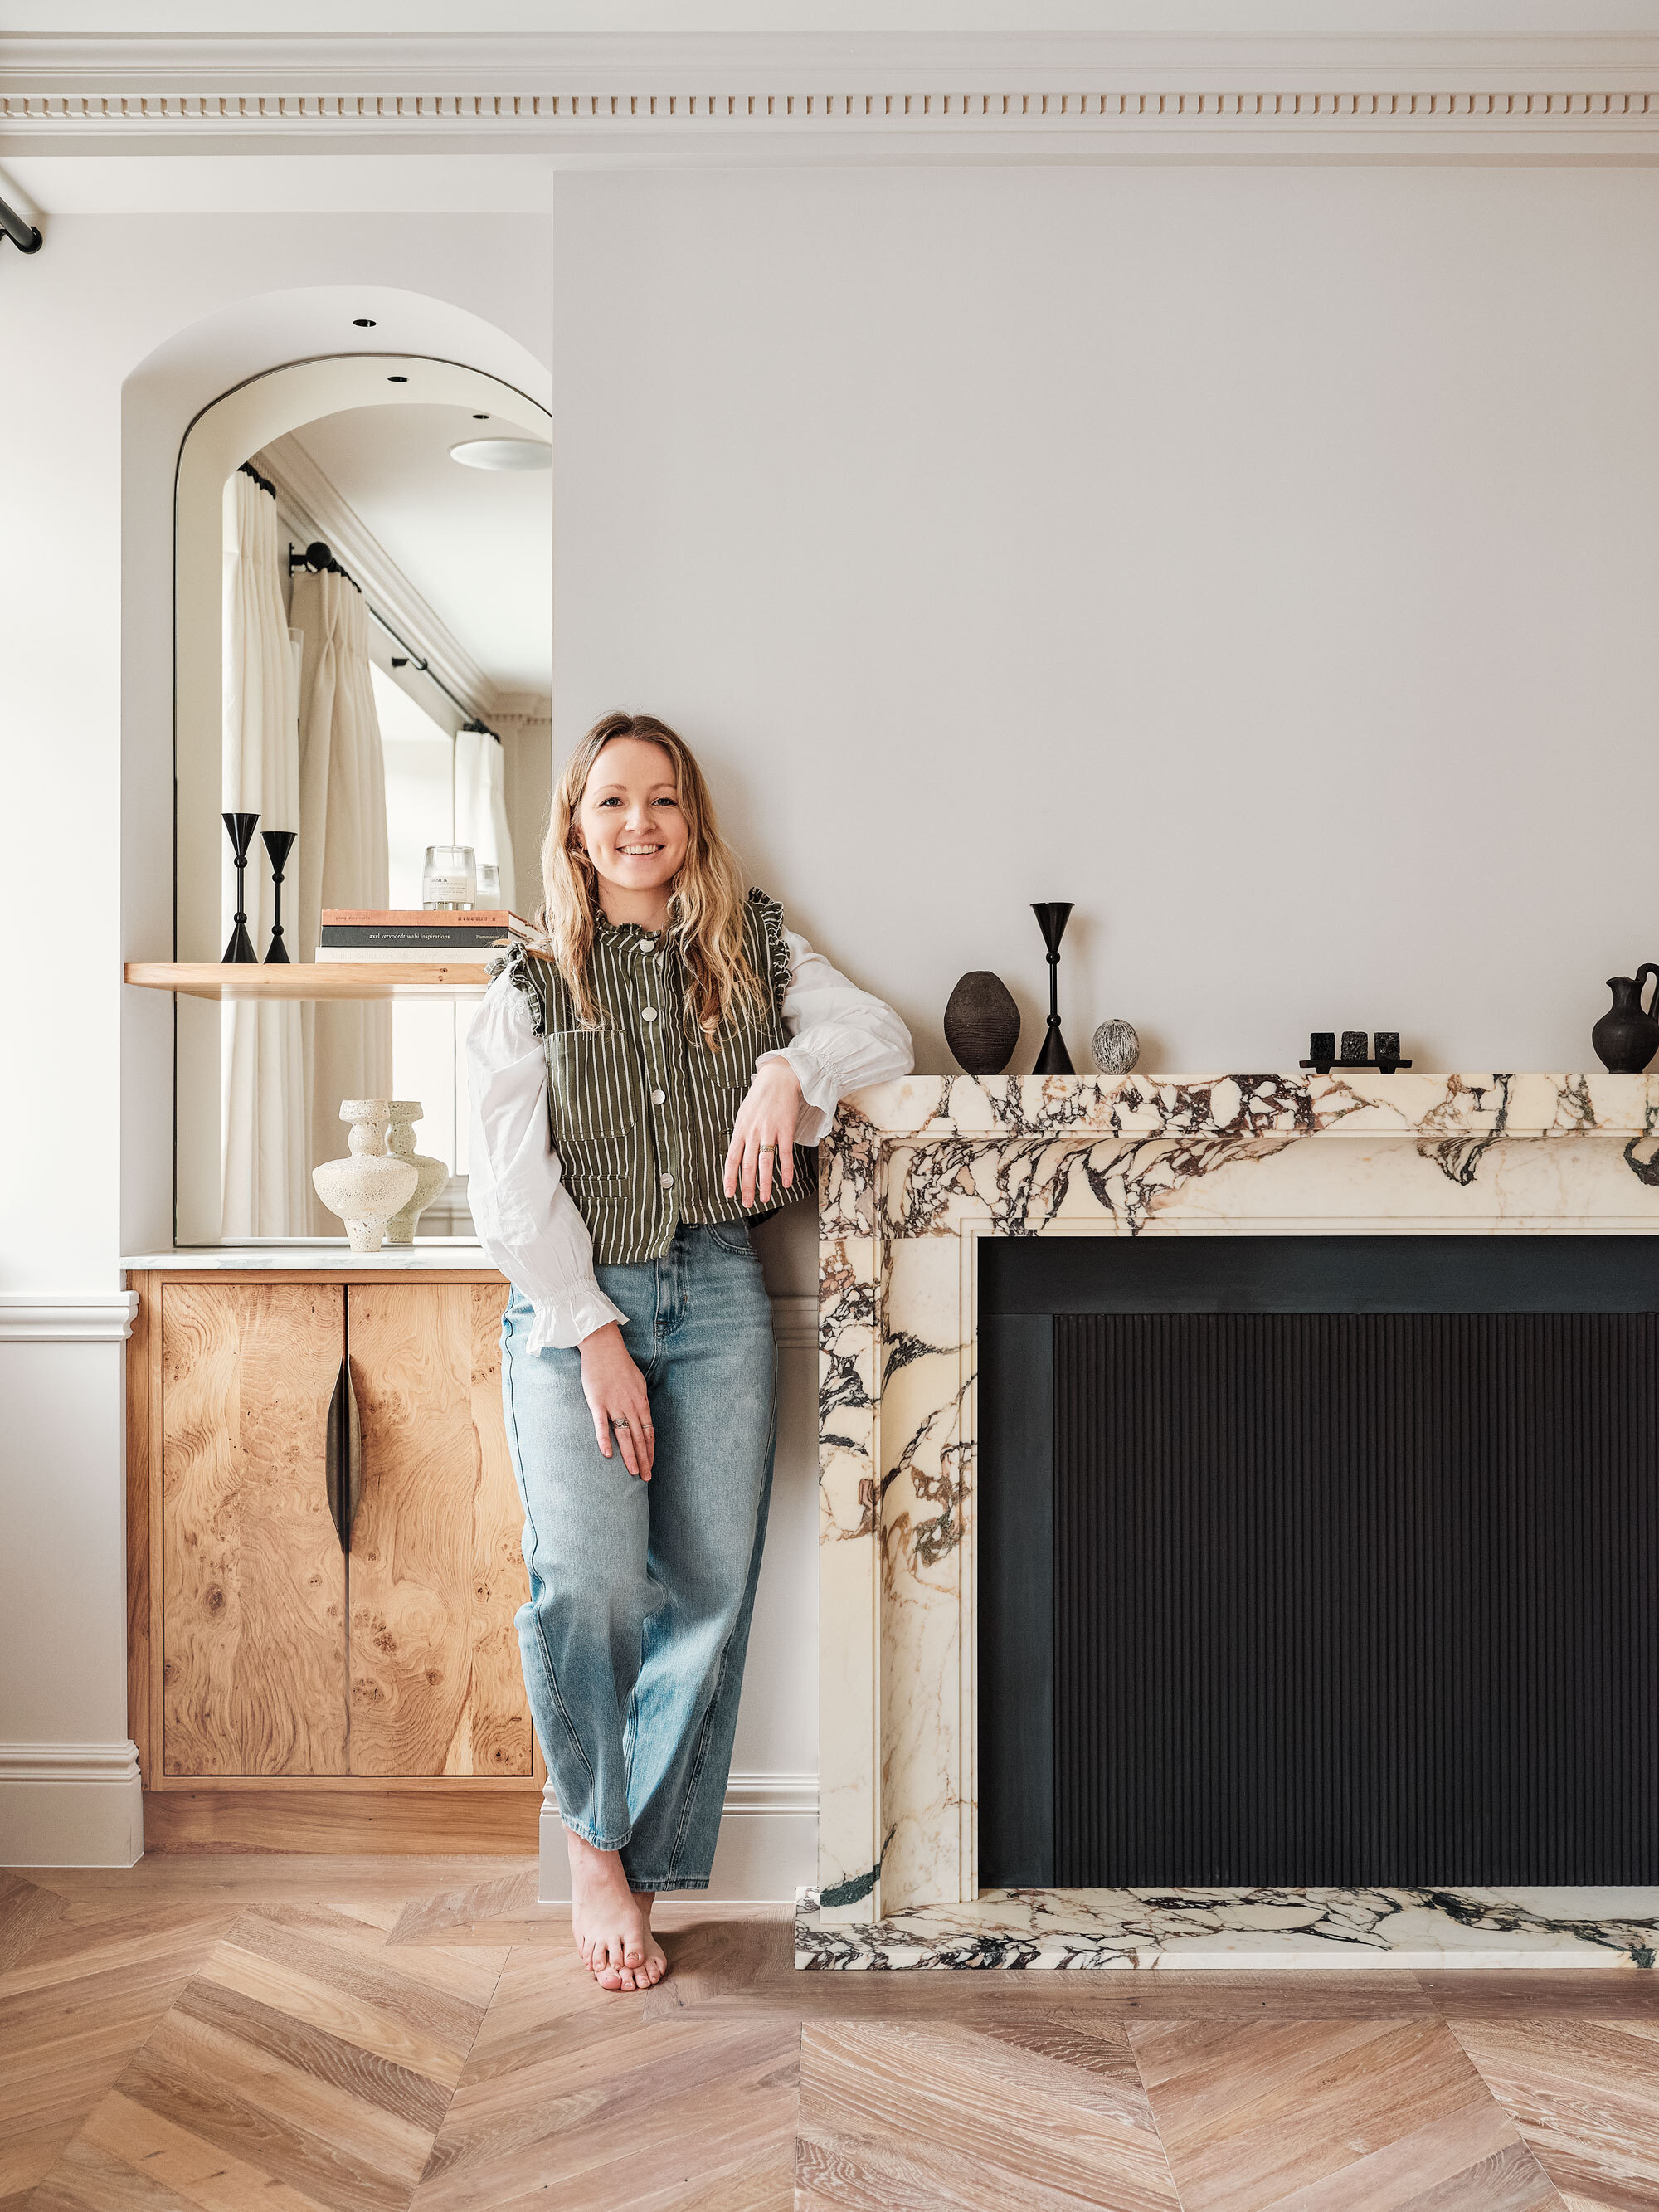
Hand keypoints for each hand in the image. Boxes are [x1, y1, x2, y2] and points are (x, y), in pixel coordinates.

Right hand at [577, 1323, 653, 1479]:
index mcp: (641, 1402)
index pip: (649, 1433)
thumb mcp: (638, 1382)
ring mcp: (614, 1405)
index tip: (651, 1466)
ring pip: (624, 1436)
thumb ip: (640, 1401)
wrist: (604, 1347)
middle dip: (644, 1460)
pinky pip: (601, 1425)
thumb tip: (643, 1416)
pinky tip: (608, 1455)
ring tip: (634, 1473)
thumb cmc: (621, 1364)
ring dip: (630, 1456)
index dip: (651, 1451)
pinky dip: (605, 1440)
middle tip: (646, 1478)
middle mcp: (630, 1406)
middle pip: (639, 1438)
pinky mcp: (597, 1402)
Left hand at [724, 1060, 802, 1207]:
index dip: (729, 1178)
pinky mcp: (785, 1128)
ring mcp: (769, 1131)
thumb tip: (738, 1153)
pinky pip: (785, 1153)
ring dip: (764, 1183)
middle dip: (746, 1187)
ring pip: (765, 1163)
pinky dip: (786, 1170)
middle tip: (747, 1203)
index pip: (731, 1159)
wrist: (779, 1077)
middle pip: (748, 1165)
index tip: (729, 1193)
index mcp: (740, 1130)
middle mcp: (752, 1132)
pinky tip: (786, 1182)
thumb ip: (741, 1134)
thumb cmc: (761, 1096)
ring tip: (764, 1198)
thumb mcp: (744, 1114)